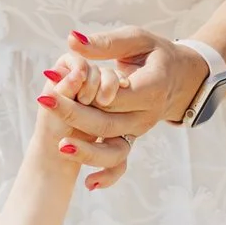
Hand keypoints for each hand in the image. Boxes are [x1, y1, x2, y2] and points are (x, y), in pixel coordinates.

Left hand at [38, 26, 210, 191]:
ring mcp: (139, 130)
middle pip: (109, 122)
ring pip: (113, 147)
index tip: (54, 80)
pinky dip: (108, 176)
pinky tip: (89, 184)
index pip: (116, 94)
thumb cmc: (154, 54)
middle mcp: (147, 113)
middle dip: (74, 116)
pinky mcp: (132, 138)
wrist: (181, 79)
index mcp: (152, 86)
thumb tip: (72, 41)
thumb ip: (106, 43)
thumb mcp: (136, 40)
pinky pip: (121, 161)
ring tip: (61, 146)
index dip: (87, 90)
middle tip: (45, 103)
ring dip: (87, 151)